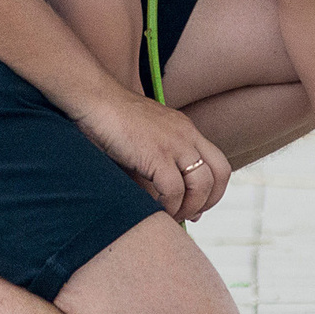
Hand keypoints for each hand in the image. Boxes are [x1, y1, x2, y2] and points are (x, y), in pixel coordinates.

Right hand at [73, 91, 229, 221]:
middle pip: (220, 173)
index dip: (213, 189)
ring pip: (202, 184)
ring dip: (190, 207)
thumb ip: (160, 159)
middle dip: (209, 200)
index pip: (217, 162)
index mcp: (185, 129)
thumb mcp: (145, 136)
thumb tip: (170, 194)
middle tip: (190, 214)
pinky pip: (174, 190)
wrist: (94, 98)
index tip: (195, 206)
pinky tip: (157, 209)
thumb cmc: (110, 119)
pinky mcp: (156, 154)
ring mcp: (173, 143)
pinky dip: (169, 206)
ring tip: (172, 215)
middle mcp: (186, 135)